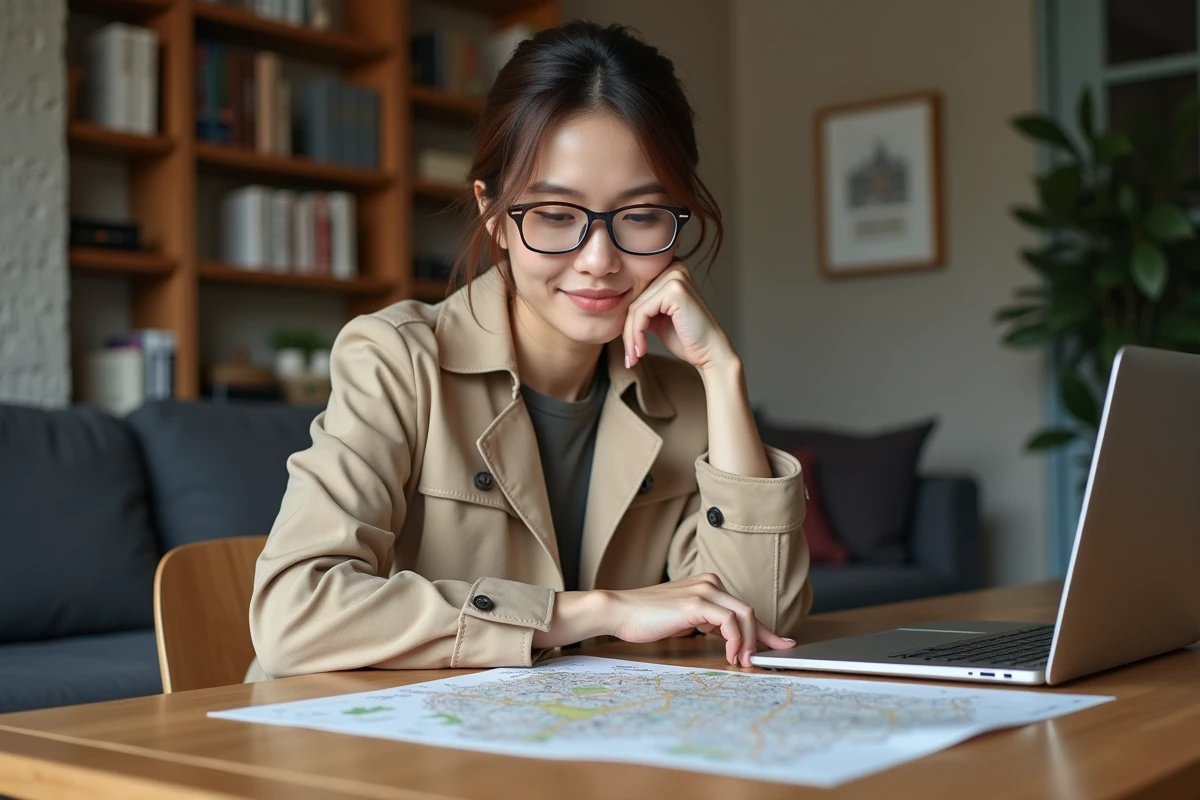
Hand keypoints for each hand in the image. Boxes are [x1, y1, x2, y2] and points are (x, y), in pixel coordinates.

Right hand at [605, 574, 795, 667]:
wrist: (620, 611)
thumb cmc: (648, 618)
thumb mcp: (686, 620)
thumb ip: (708, 623)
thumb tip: (732, 640)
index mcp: (708, 585)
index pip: (742, 610)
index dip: (764, 630)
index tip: (781, 645)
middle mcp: (710, 583)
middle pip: (749, 612)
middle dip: (763, 638)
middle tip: (767, 659)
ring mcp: (704, 591)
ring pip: (744, 616)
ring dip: (749, 642)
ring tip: (744, 663)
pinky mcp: (696, 603)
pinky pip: (729, 622)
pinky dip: (736, 641)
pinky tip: (731, 655)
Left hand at [623, 262, 732, 372]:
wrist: (710, 353)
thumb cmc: (686, 338)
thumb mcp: (658, 317)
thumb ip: (643, 306)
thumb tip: (614, 305)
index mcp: (671, 270)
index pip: (636, 293)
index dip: (628, 321)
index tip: (629, 347)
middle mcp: (674, 267)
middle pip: (634, 299)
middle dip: (628, 331)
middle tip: (631, 356)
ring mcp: (675, 276)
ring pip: (635, 307)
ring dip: (631, 336)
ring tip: (635, 356)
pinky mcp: (674, 290)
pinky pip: (641, 312)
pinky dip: (636, 334)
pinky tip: (642, 350)